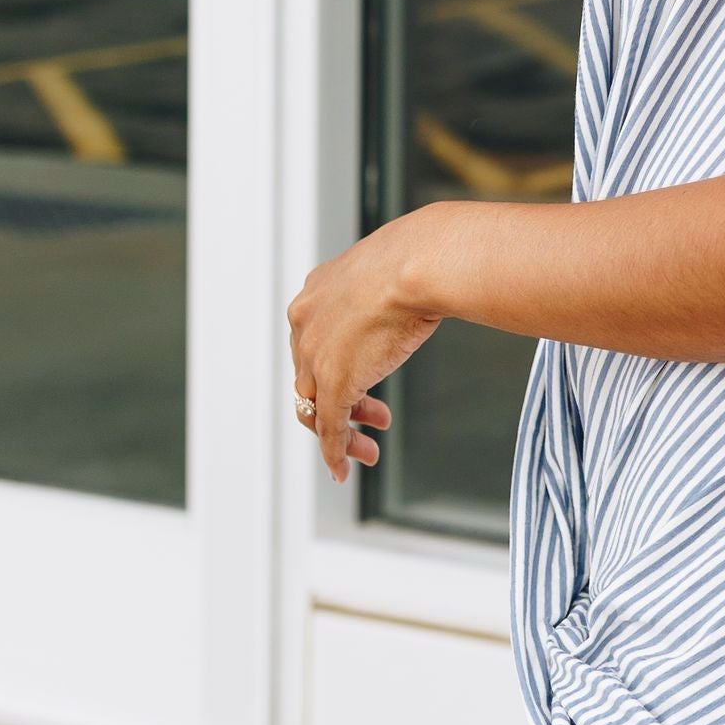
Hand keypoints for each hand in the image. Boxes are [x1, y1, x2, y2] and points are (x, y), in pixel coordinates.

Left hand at [287, 215, 443, 483]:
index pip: (313, 344)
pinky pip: (328, 426)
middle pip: (310, 378)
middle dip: (340, 405)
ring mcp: (315, 353)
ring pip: (316, 407)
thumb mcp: (390, 272)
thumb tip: (417, 284)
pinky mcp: (333, 380)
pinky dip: (336, 450)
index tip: (360, 384)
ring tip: (367, 451)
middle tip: (371, 422)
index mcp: (315, 293)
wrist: (419, 262)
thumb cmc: (418, 258)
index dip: (336, 368)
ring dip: (341, 435)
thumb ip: (384, 290)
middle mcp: (305, 323)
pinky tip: (344, 466)